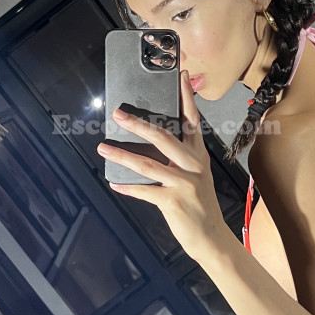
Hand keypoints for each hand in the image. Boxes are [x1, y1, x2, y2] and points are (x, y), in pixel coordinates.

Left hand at [97, 70, 229, 262]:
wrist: (211, 237)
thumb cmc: (199, 205)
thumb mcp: (196, 176)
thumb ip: (180, 159)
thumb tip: (151, 141)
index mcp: (198, 156)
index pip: (192, 121)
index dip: (185, 98)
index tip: (179, 76)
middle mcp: (193, 166)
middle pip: (164, 137)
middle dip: (138, 123)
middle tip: (118, 113)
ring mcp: (184, 184)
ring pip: (148, 163)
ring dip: (121, 155)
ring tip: (103, 147)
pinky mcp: (174, 202)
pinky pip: (144, 191)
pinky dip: (127, 187)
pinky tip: (114, 182)